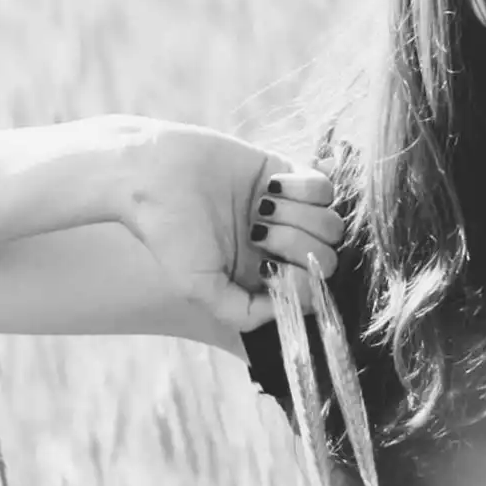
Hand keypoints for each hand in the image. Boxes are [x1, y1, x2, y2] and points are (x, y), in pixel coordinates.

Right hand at [111, 119, 344, 333]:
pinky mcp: (288, 174)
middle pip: (328, 256)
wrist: (153, 173)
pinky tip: (271, 185)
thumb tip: (290, 311)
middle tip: (258, 231)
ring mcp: (288, 211)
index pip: (313, 290)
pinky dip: (303, 188)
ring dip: (298, 216)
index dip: (302, 283)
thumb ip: (243, 312)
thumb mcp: (198, 287)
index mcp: (263, 277)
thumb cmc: (170, 233)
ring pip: (331, 222)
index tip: (270, 268)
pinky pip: (324, 187)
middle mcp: (280, 247)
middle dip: (297, 245)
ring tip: (261, 207)